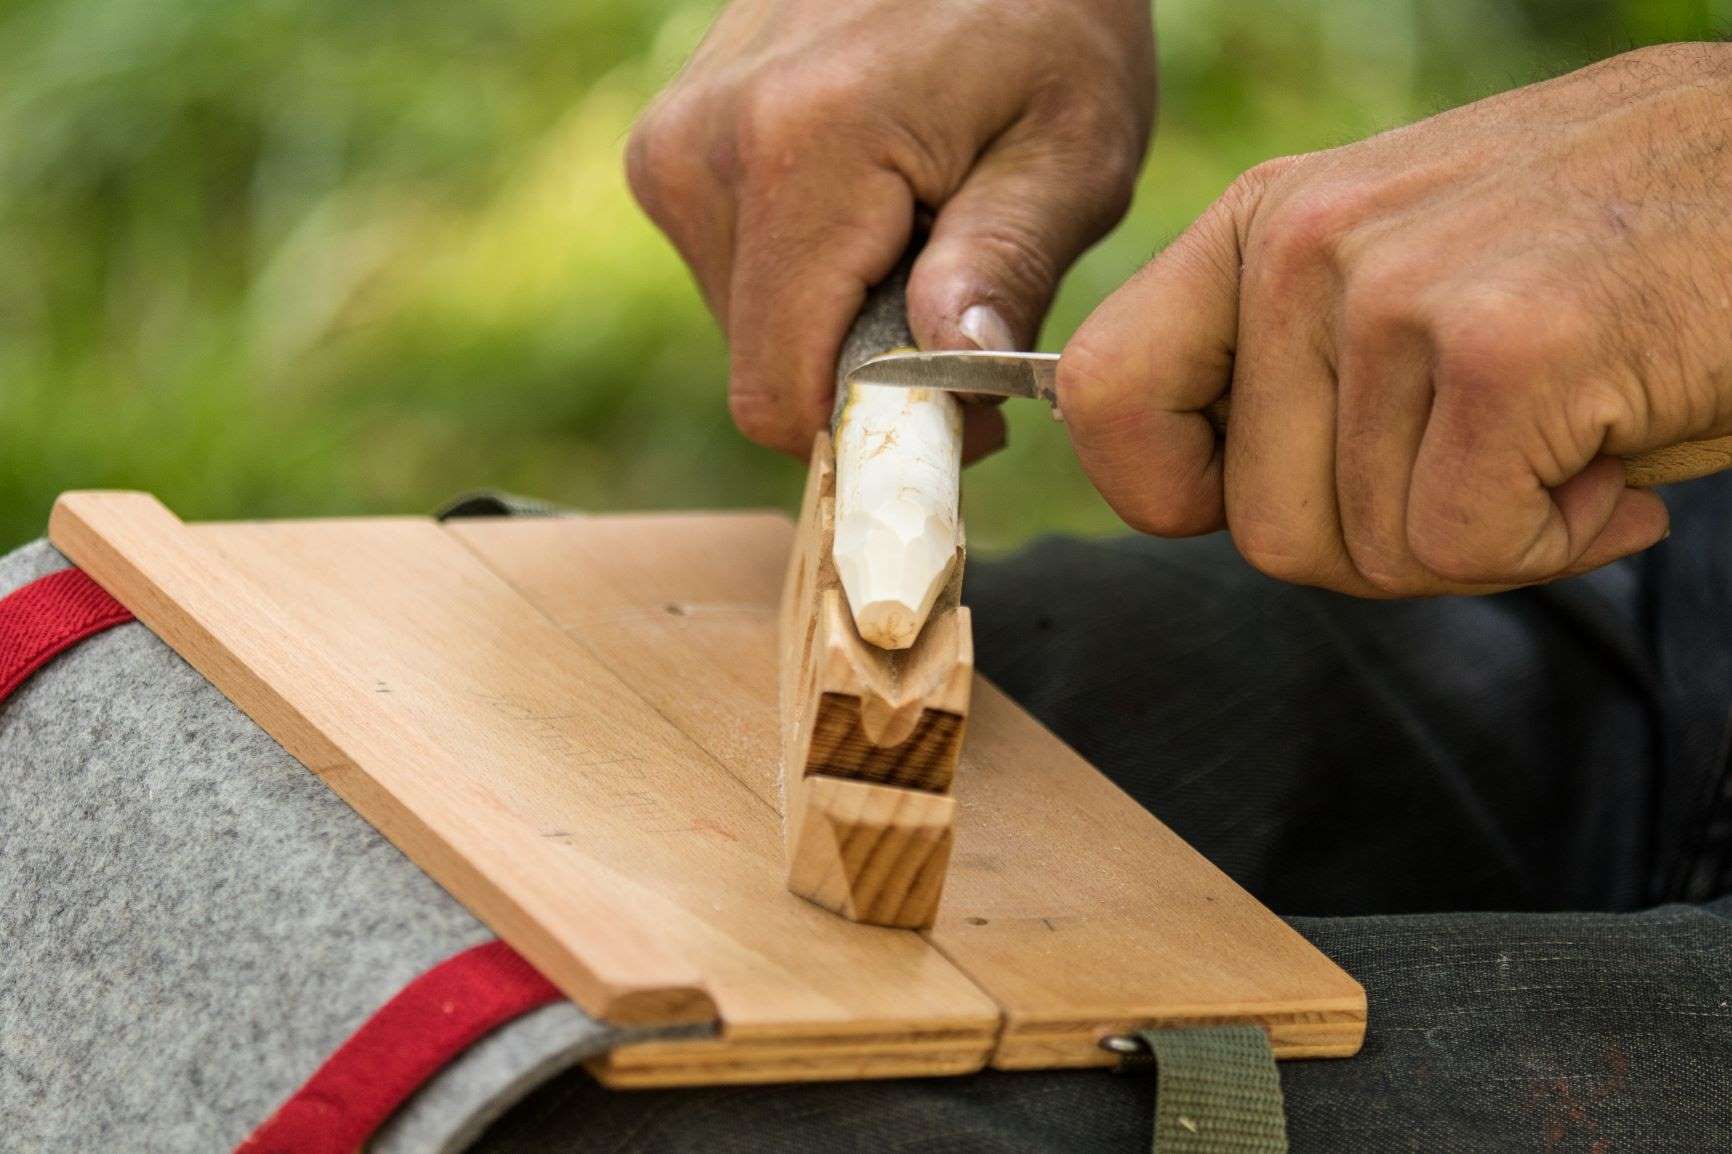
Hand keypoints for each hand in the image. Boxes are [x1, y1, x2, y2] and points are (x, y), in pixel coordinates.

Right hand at [628, 0, 1154, 457]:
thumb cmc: (1045, 20)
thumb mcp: (1070, 145)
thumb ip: (1006, 267)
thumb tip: (950, 387)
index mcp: (800, 150)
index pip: (780, 391)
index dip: (872, 432)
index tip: (966, 413)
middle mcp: (703, 150)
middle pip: (762, 368)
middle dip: (862, 376)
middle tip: (963, 314)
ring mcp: (673, 146)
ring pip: (746, 328)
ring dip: (837, 322)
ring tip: (923, 239)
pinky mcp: (669, 149)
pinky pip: (733, 274)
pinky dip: (808, 278)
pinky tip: (875, 211)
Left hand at [1060, 43, 1731, 595]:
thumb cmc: (1605, 259)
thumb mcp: (1406, 285)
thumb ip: (1292, 376)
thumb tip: (1206, 500)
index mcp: (1264, 223)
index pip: (1102, 395)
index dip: (1169, 492)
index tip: (1263, 495)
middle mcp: (1304, 245)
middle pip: (1261, 529)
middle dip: (1385, 545)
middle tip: (1491, 472)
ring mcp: (1394, 291)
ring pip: (1366, 553)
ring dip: (1483, 539)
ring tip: (1564, 436)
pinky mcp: (1501, 350)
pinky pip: (1460, 546)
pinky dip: (1554, 541)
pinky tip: (1612, 459)